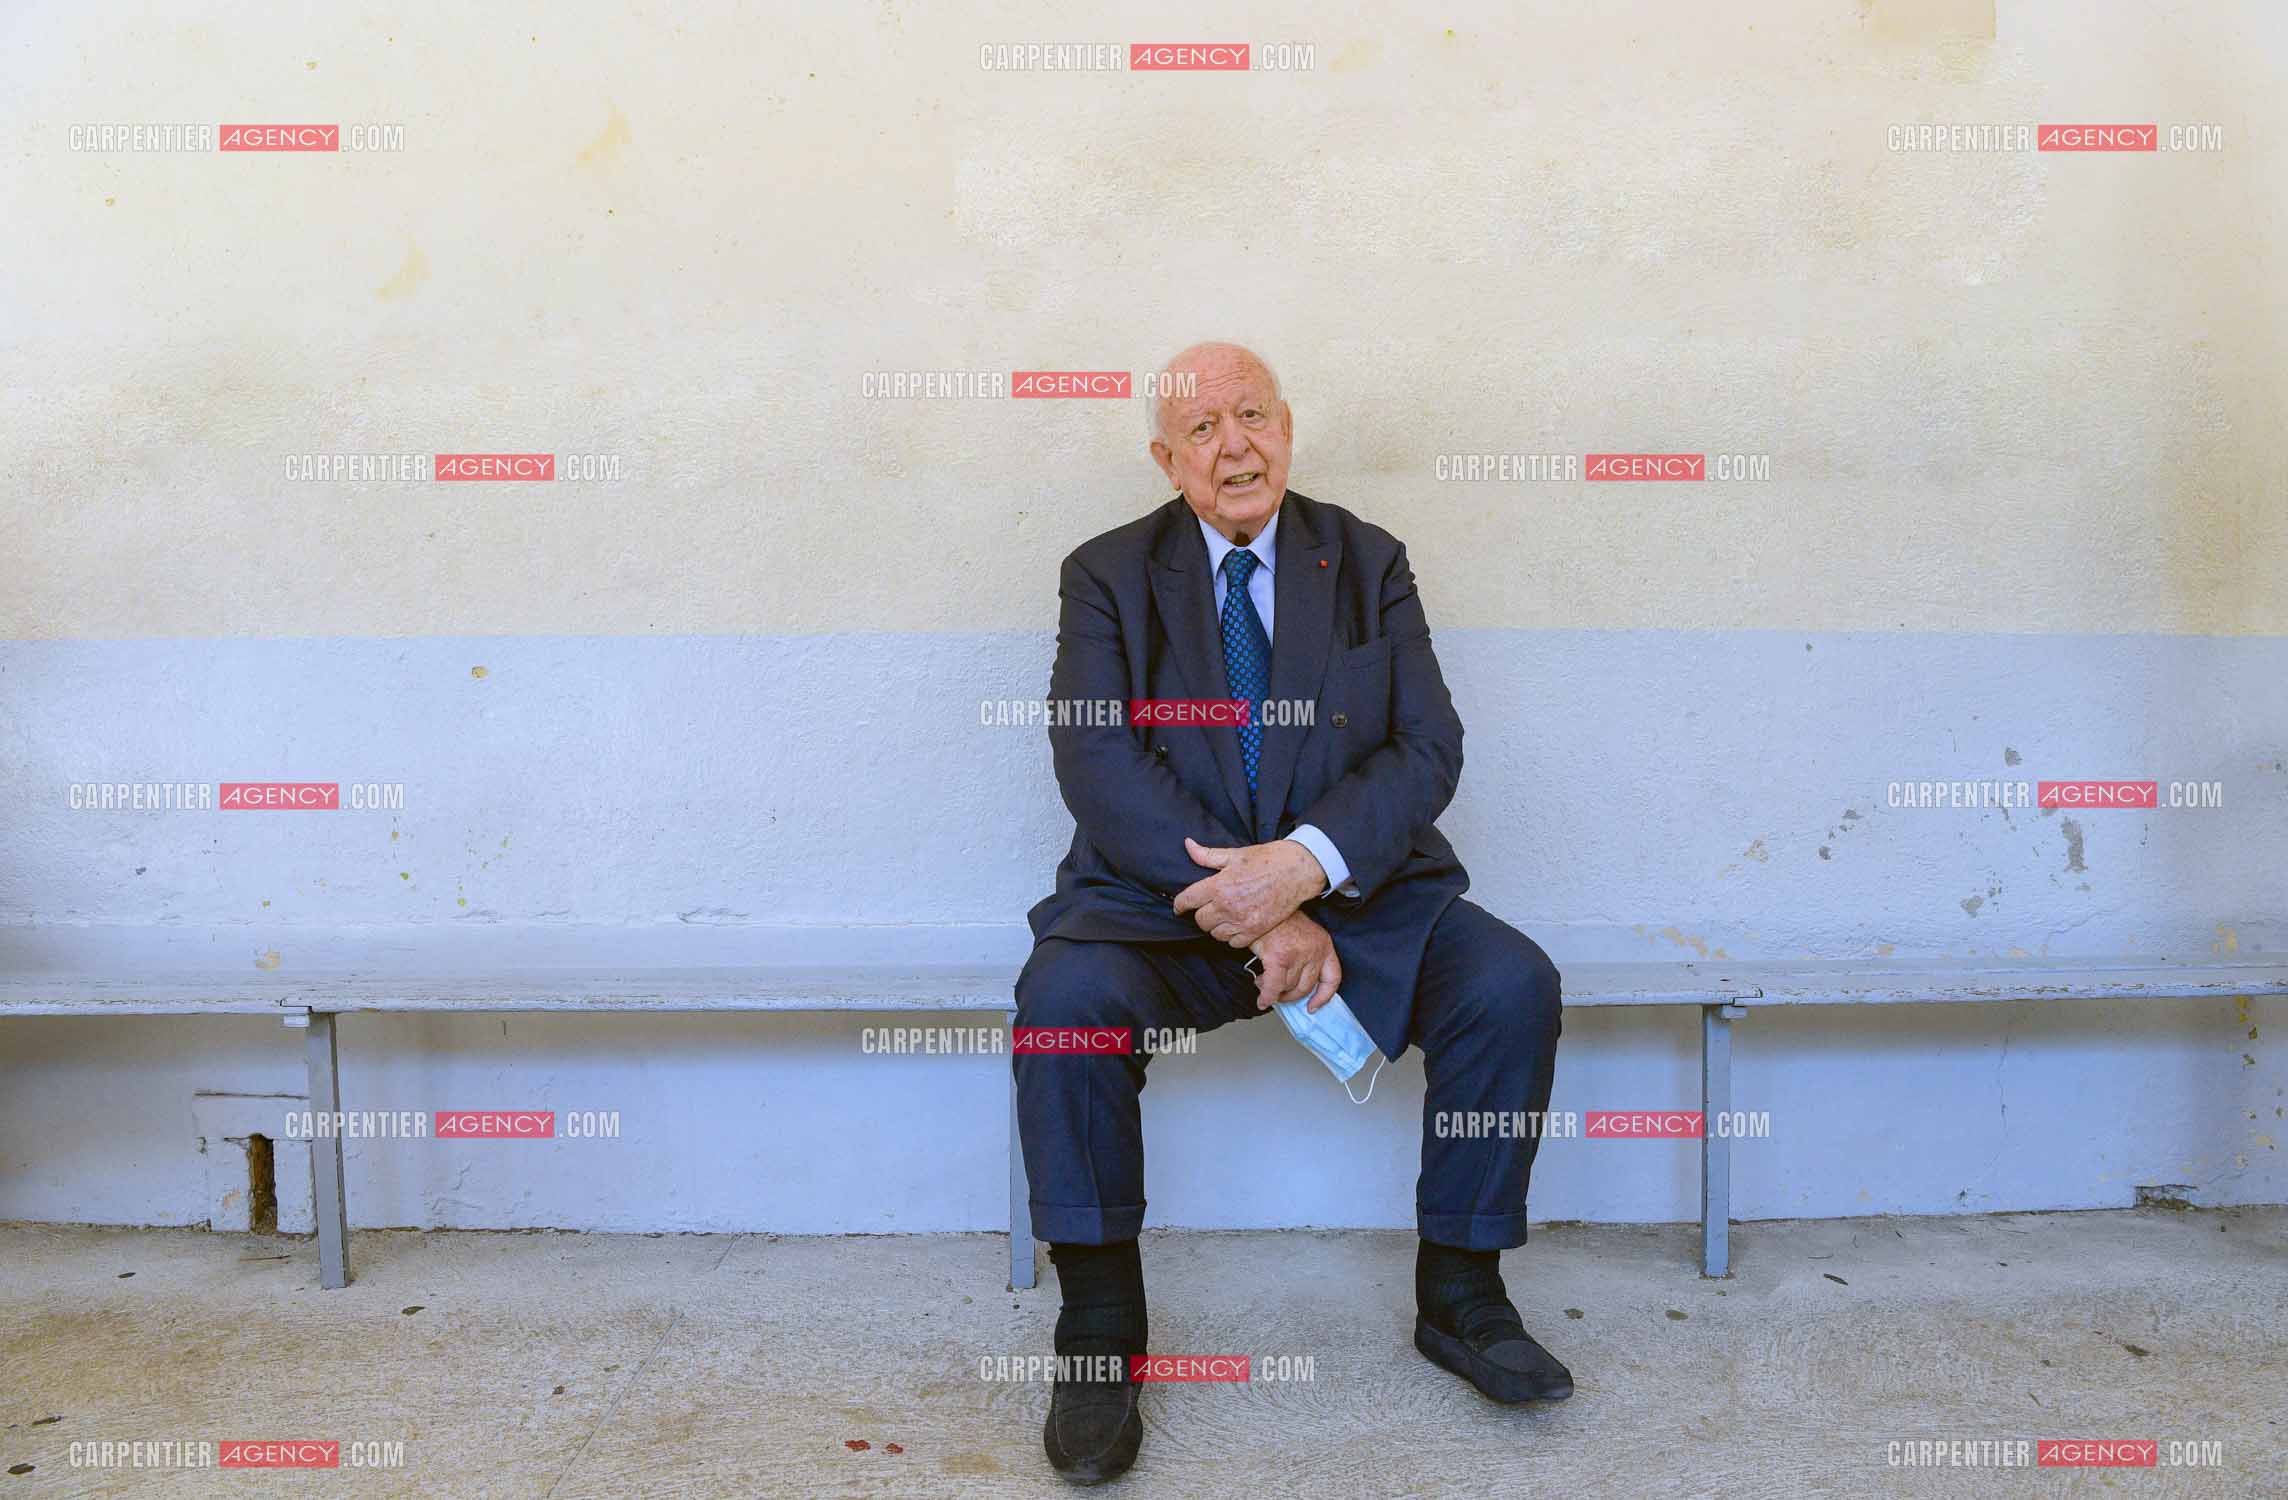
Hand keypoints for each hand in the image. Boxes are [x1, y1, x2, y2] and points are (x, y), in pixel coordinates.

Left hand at [1172, 837, 1325, 947]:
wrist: (1296, 870)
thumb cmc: (1266, 859)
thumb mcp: (1234, 854)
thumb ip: (1207, 855)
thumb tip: (1187, 845)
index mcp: (1218, 885)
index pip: (1186, 900)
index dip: (1179, 905)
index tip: (1179, 907)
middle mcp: (1227, 905)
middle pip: (1200, 920)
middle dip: (1201, 914)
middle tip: (1209, 907)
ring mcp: (1242, 921)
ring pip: (1215, 934)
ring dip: (1217, 926)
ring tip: (1224, 916)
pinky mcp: (1255, 930)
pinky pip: (1233, 943)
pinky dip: (1232, 936)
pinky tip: (1237, 925)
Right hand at [1249, 910, 1342, 1011]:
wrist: (1261, 905)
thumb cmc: (1278, 920)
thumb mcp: (1302, 935)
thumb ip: (1306, 958)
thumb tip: (1297, 984)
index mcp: (1323, 944)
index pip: (1332, 978)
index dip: (1323, 996)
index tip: (1313, 1006)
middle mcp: (1314, 950)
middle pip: (1305, 987)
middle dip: (1289, 996)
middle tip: (1278, 994)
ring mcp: (1298, 954)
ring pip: (1287, 987)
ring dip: (1273, 991)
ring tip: (1263, 982)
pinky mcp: (1279, 957)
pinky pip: (1273, 987)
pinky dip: (1266, 996)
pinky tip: (1262, 999)